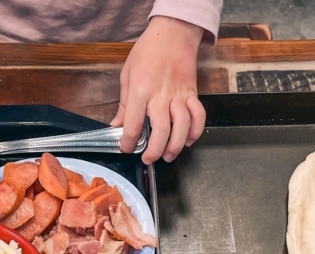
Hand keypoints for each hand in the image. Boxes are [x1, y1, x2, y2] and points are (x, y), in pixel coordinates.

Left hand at [111, 16, 205, 164]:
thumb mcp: (127, 75)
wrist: (172, 33)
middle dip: (154, 151)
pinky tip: (187, 140)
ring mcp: (179, 95)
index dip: (128, 142)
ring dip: (176, 145)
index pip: (133, 124)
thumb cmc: (147, 51)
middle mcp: (160, 95)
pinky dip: (195, 131)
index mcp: (140, 90)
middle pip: (161, 130)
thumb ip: (124, 104)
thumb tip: (116, 125)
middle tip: (149, 159)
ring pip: (181, 126)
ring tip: (168, 155)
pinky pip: (198, 115)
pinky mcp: (192, 93)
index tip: (126, 148)